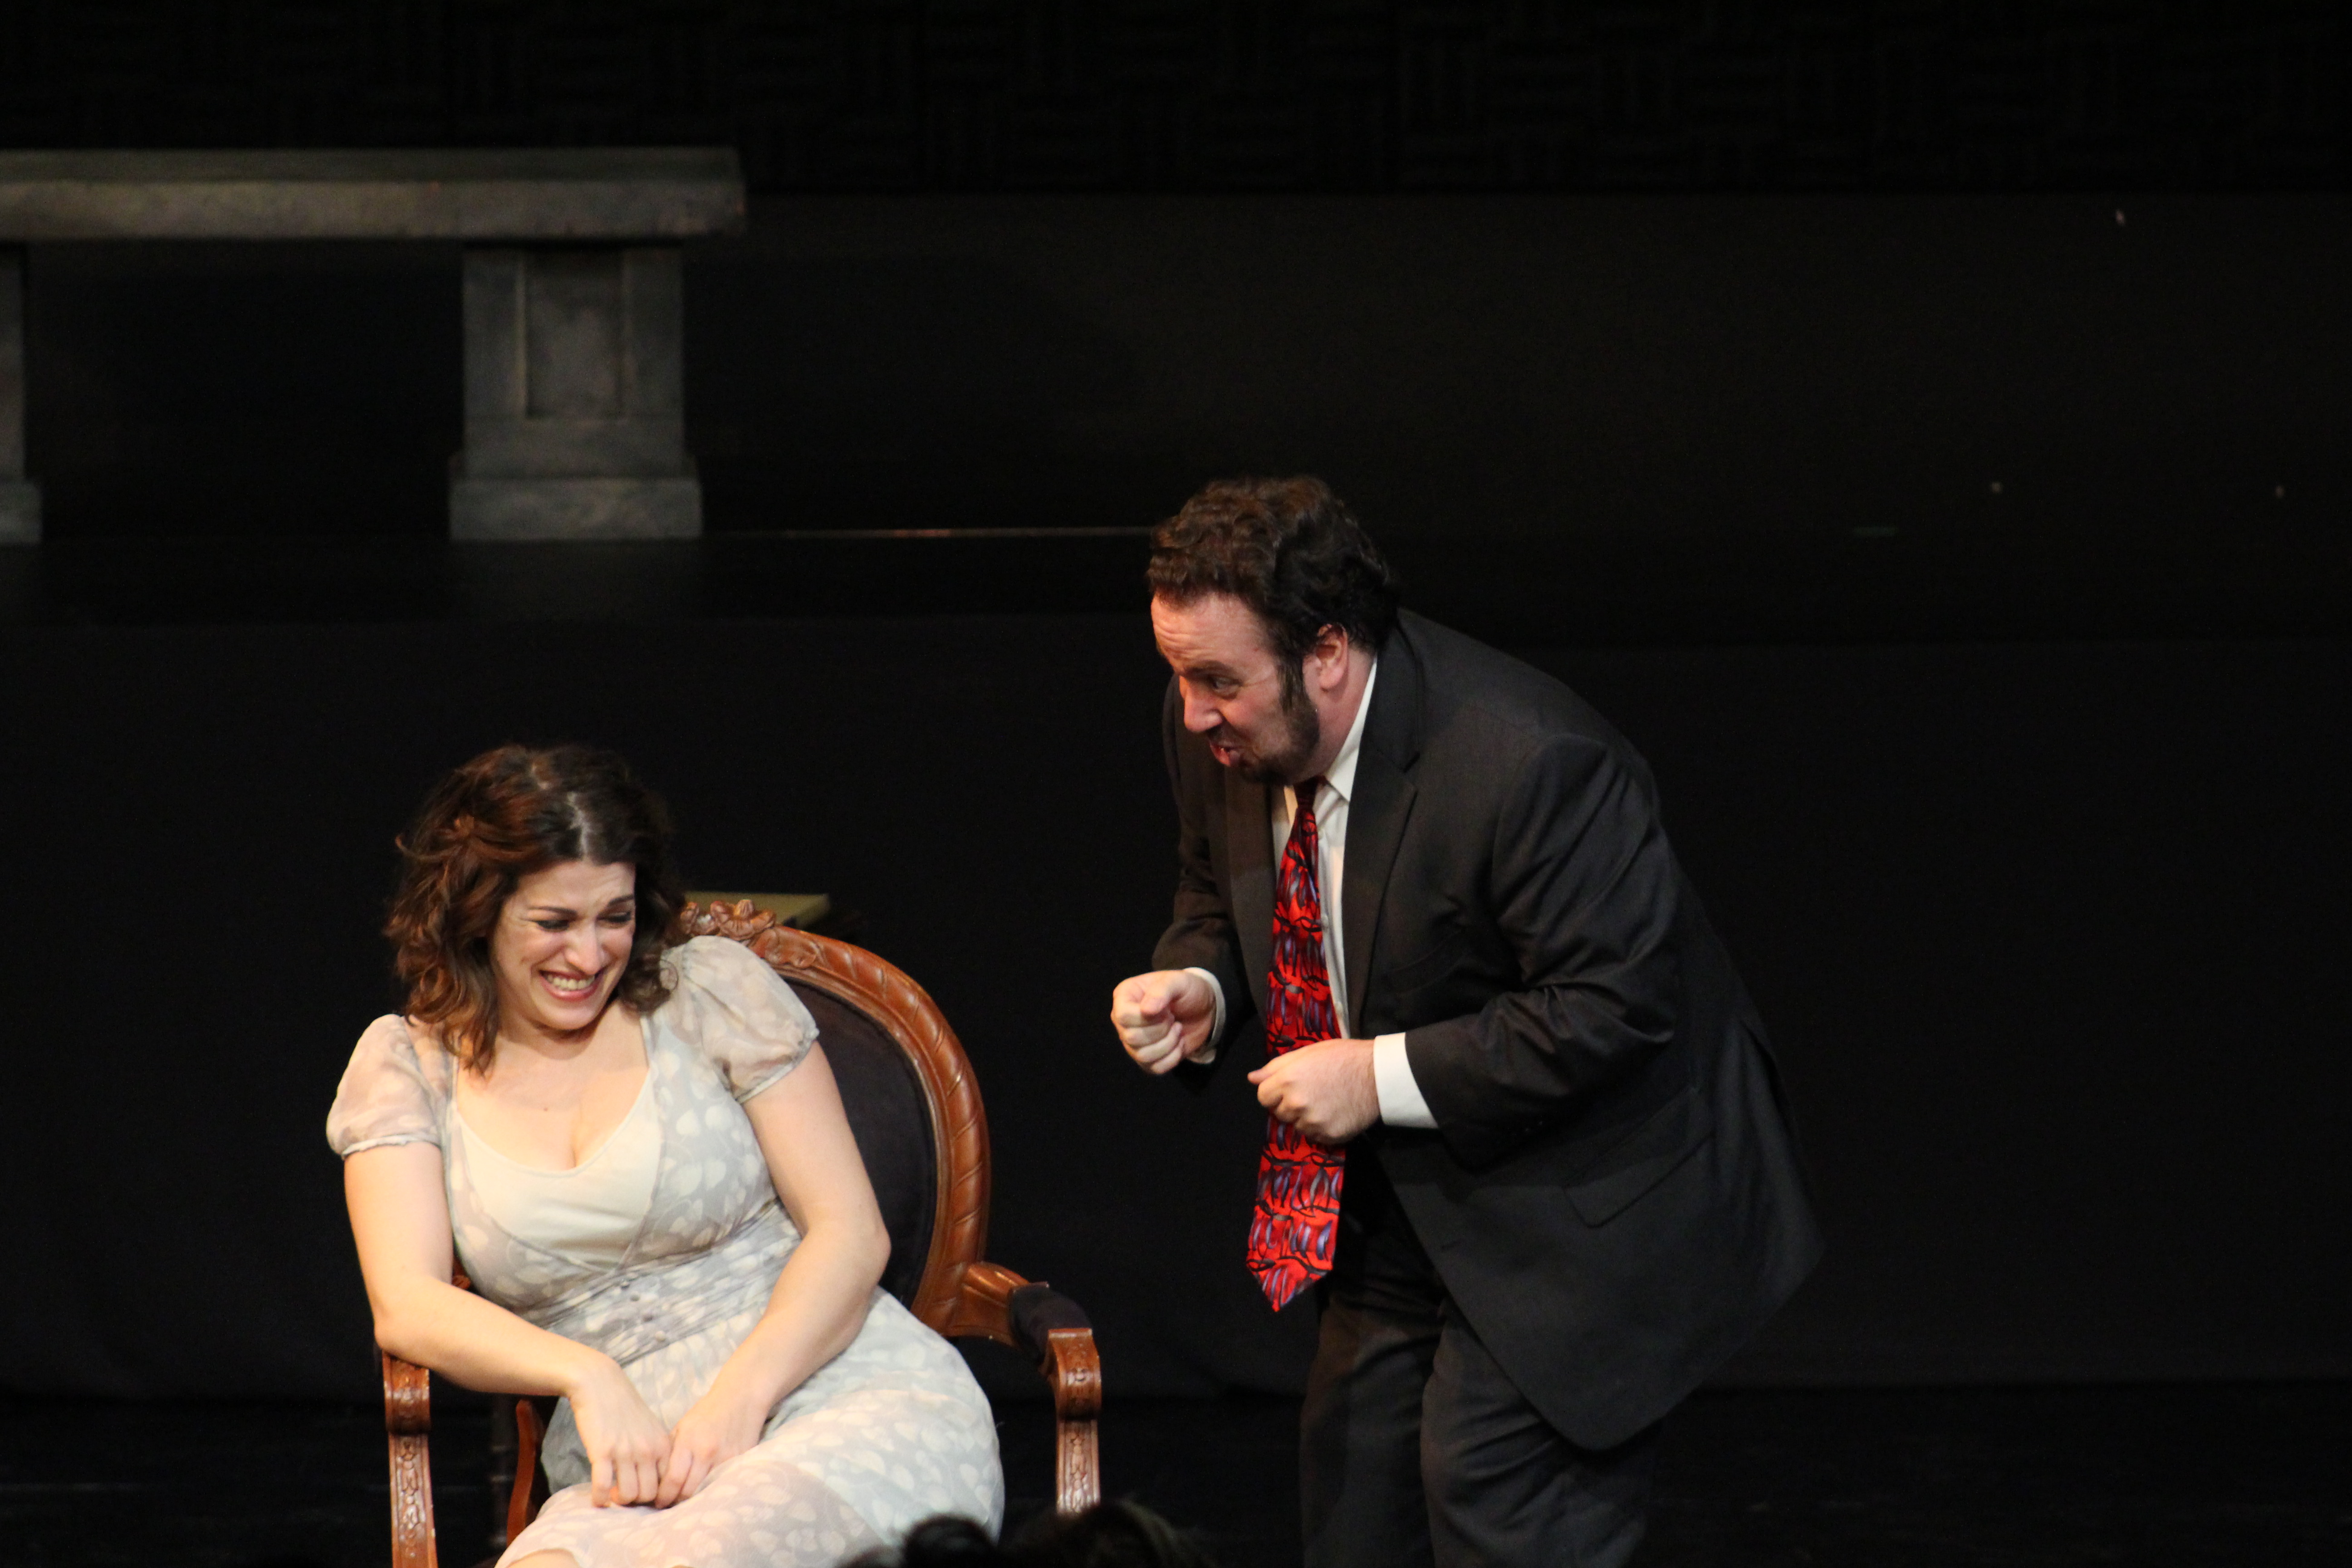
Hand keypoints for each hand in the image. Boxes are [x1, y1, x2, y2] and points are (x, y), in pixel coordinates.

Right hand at [568, 1355, 673, 1507]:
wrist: (600, 1384)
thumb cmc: (625, 1408)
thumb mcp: (650, 1428)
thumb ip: (656, 1452)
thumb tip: (657, 1483)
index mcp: (662, 1445)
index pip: (668, 1484)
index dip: (655, 1496)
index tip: (643, 1494)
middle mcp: (648, 1449)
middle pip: (648, 1494)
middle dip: (636, 1500)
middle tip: (624, 1494)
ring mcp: (625, 1451)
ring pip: (628, 1494)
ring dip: (618, 1500)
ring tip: (611, 1494)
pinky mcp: (602, 1451)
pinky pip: (602, 1486)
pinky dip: (599, 1499)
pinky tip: (597, 1499)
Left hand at [658, 1385, 768, 1505]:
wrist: (741, 1399)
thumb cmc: (707, 1413)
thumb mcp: (683, 1427)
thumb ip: (671, 1452)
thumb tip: (655, 1479)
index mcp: (688, 1441)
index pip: (672, 1479)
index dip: (662, 1496)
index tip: (657, 1502)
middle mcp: (706, 1452)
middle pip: (687, 1491)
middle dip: (675, 1503)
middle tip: (669, 1507)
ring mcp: (725, 1459)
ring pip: (705, 1493)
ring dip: (693, 1502)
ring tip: (685, 1505)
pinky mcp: (740, 1462)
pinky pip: (722, 1486)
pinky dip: (711, 1493)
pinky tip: (705, 1496)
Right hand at [1110, 970, 1217, 1074]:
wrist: (1203, 1009)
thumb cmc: (1186, 990)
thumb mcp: (1178, 981)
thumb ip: (1162, 991)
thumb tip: (1146, 1010)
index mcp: (1125, 997)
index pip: (1123, 1016)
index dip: (1148, 1017)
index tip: (1166, 1009)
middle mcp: (1123, 1021)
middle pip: (1132, 1038)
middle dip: (1161, 1030)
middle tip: (1172, 1017)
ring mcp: (1133, 1043)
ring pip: (1143, 1056)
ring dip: (1168, 1044)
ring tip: (1177, 1029)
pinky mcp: (1147, 1059)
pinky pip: (1155, 1068)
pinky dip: (1173, 1057)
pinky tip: (1179, 1043)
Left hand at [1249, 1038, 1379, 1143]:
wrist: (1377, 1074)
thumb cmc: (1342, 1056)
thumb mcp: (1307, 1053)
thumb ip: (1276, 1067)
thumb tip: (1252, 1078)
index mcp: (1288, 1080)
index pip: (1263, 1097)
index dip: (1274, 1092)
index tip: (1289, 1087)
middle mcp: (1297, 1103)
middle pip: (1279, 1113)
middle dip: (1290, 1105)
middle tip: (1312, 1092)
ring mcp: (1313, 1122)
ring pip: (1297, 1126)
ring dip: (1305, 1118)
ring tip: (1325, 1102)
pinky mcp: (1329, 1135)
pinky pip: (1315, 1136)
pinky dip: (1322, 1128)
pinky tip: (1335, 1112)